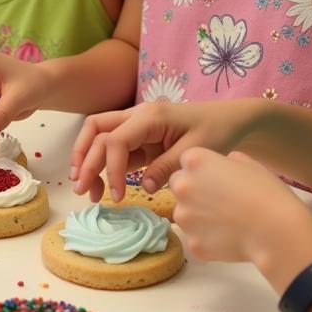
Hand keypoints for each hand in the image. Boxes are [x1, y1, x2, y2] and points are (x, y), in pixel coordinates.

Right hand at [70, 100, 255, 203]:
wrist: (230, 120)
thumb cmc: (216, 130)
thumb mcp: (196, 151)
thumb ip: (167, 168)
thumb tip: (142, 187)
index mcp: (150, 116)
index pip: (115, 140)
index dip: (111, 168)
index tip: (117, 195)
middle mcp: (136, 116)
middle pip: (96, 130)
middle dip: (85, 160)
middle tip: (82, 190)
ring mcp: (136, 126)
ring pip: (99, 137)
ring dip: (88, 160)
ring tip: (87, 189)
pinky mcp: (140, 138)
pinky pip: (114, 148)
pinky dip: (105, 165)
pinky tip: (103, 184)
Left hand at [170, 148, 311, 267]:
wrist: (276, 231)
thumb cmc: (267, 193)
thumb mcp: (250, 164)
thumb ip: (227, 161)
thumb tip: (222, 165)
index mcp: (195, 161)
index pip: (185, 162)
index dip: (201, 171)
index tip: (216, 180)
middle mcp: (183, 186)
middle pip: (178, 186)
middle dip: (193, 192)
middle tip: (219, 201)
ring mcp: (184, 217)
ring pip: (184, 214)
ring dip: (198, 217)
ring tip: (226, 222)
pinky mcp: (192, 243)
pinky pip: (196, 239)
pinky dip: (208, 239)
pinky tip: (229, 238)